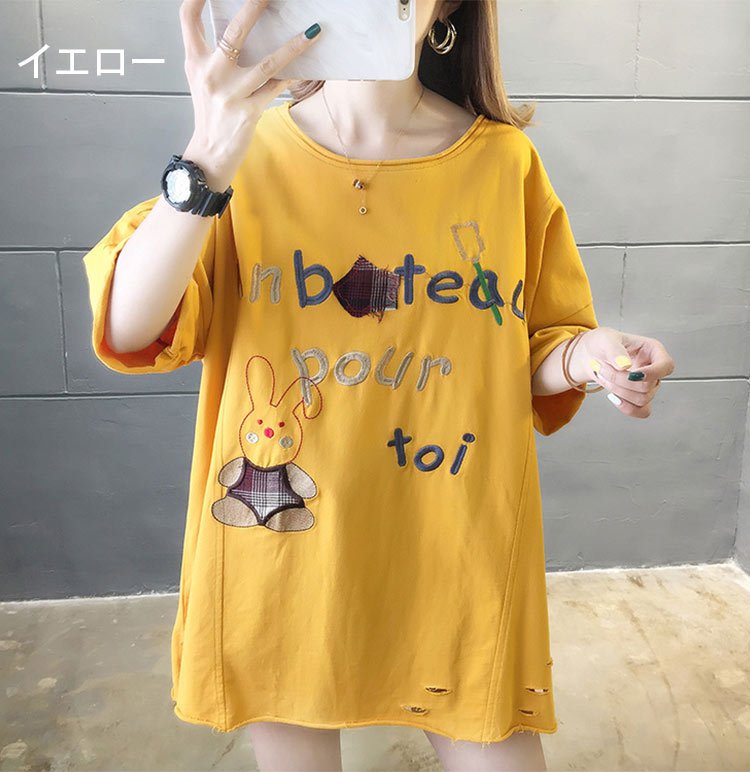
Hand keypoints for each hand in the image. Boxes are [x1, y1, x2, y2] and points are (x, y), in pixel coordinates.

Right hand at [179, 0, 321, 188]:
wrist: (209, 154)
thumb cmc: (210, 115)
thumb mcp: (202, 80)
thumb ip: (214, 55)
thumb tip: (240, 29)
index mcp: (195, 62)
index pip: (188, 18)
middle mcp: (210, 75)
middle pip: (234, 32)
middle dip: (255, 7)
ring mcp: (230, 94)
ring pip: (267, 63)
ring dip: (293, 46)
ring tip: (313, 31)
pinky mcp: (248, 112)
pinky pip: (277, 88)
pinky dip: (293, 76)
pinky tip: (308, 65)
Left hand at [578, 327, 674, 417]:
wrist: (591, 356)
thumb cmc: (602, 344)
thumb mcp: (605, 340)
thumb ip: (615, 351)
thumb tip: (625, 365)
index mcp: (652, 350)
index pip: (666, 365)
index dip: (653, 373)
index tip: (633, 373)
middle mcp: (653, 369)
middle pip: (648, 386)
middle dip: (621, 380)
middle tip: (603, 369)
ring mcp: (648, 385)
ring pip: (642, 399)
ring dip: (618, 391)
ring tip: (603, 376)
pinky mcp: (638, 398)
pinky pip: (642, 411)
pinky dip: (626, 408)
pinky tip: (613, 397)